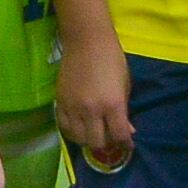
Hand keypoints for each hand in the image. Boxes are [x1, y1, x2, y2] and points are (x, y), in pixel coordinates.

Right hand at [57, 30, 135, 175]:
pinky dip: (72, 131)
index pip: (119, 136)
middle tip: (109, 138)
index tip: (127, 146)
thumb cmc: (112, 60)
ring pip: (79, 138)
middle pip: (97, 142)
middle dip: (106, 144)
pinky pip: (63, 127)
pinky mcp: (60, 102)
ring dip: (88, 139)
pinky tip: (79, 127)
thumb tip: (127, 130)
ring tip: (93, 133)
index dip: (125, 145)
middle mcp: (92, 110)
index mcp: (113, 104)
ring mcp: (73, 107)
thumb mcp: (124, 86)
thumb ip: (124, 111)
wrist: (86, 42)